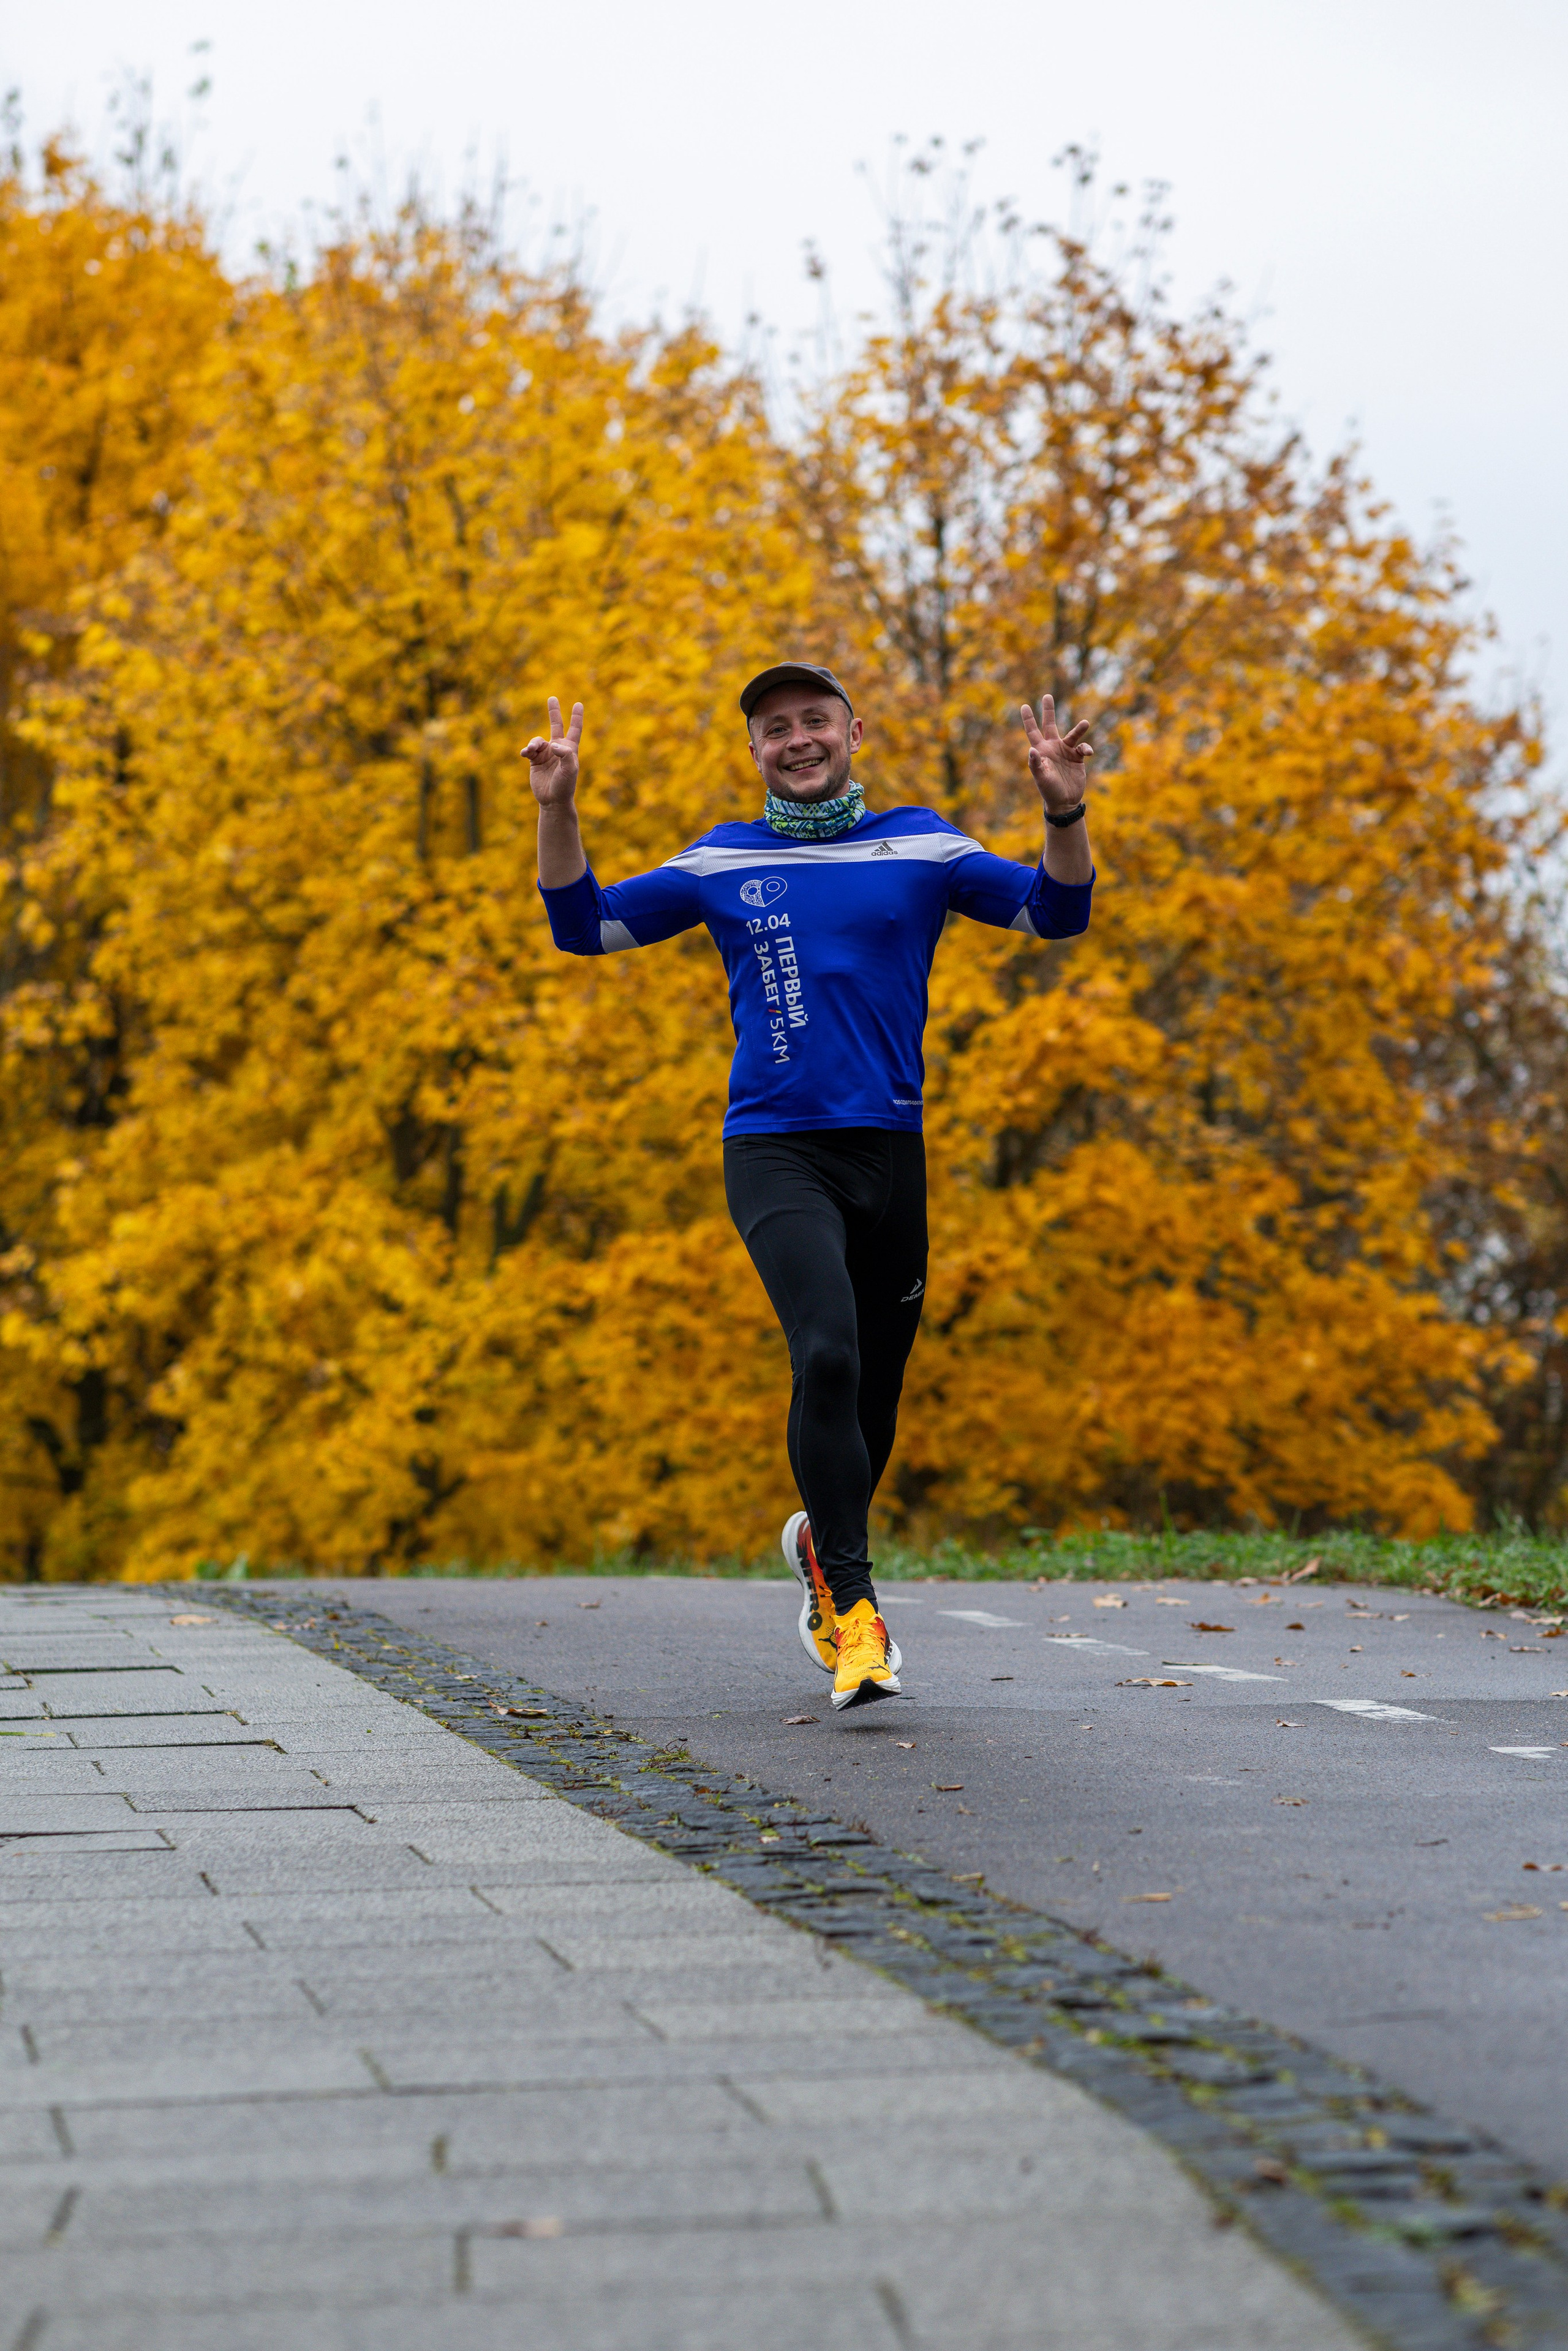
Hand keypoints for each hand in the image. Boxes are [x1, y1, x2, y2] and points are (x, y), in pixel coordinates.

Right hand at [522, 697, 583, 804]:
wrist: (553, 800)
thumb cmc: (565, 785)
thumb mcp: (569, 769)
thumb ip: (565, 754)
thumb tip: (553, 745)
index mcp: (570, 749)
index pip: (575, 729)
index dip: (576, 717)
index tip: (578, 704)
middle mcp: (558, 749)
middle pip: (556, 726)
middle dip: (554, 712)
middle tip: (552, 697)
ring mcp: (546, 754)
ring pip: (538, 740)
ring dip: (534, 743)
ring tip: (530, 750)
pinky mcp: (534, 761)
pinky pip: (529, 750)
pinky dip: (526, 750)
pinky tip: (525, 753)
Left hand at [1019, 695, 1092, 811]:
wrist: (1064, 801)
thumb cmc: (1049, 790)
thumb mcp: (1041, 777)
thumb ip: (1036, 764)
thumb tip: (1032, 750)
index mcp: (1041, 750)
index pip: (1033, 732)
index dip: (1029, 719)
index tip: (1024, 706)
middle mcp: (1053, 748)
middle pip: (1050, 725)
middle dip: (1048, 711)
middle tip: (1047, 696)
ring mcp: (1066, 752)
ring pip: (1072, 735)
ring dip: (1079, 729)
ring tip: (1085, 723)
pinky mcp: (1077, 758)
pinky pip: (1083, 748)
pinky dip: (1086, 748)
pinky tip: (1088, 753)